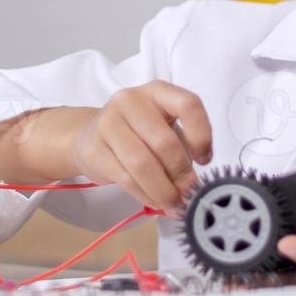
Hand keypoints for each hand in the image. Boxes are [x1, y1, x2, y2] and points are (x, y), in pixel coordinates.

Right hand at [70, 80, 212, 216]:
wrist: (91, 135)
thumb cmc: (138, 133)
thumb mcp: (165, 128)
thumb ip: (183, 148)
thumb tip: (194, 187)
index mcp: (157, 91)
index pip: (188, 104)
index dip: (202, 135)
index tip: (205, 160)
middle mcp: (130, 100)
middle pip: (164, 142)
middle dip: (181, 175)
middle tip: (189, 194)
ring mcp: (108, 123)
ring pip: (143, 164)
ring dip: (163, 191)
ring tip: (174, 204)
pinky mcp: (94, 149)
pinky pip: (126, 179)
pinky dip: (146, 196)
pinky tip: (155, 201)